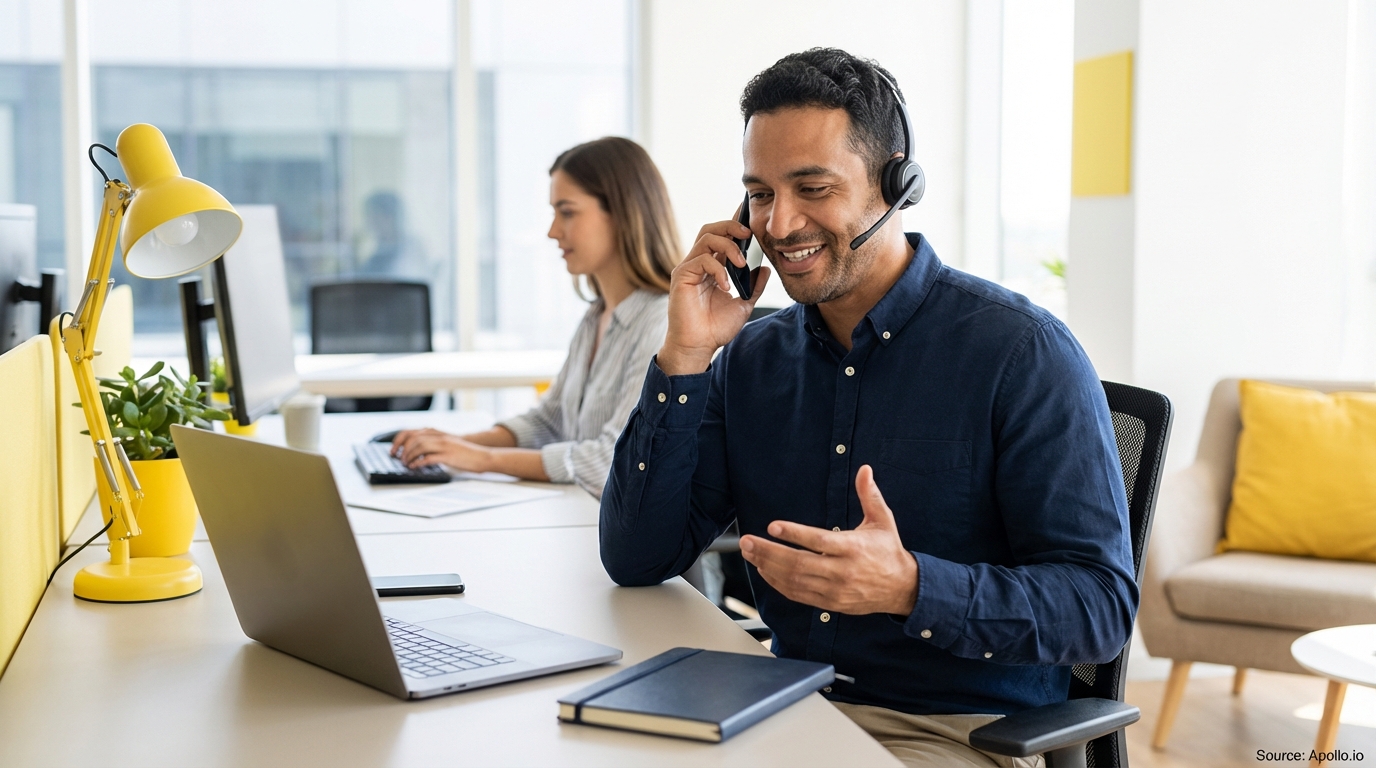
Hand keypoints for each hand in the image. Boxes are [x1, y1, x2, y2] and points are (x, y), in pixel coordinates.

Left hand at [389, 428, 491, 472]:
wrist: (483, 456)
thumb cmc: (465, 453)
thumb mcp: (448, 444)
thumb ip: (434, 444)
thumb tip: (417, 452)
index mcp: (437, 433)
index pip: (412, 432)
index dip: (399, 440)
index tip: (393, 450)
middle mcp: (439, 437)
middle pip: (413, 438)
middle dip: (401, 449)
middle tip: (397, 458)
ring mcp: (444, 445)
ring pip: (419, 447)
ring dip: (409, 456)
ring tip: (406, 464)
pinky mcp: (448, 456)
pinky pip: (429, 458)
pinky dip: (419, 463)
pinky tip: (415, 467)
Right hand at [657, 216, 771, 375]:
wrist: (698, 346)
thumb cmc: (715, 328)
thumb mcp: (743, 304)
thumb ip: (754, 286)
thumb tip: (765, 268)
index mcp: (711, 268)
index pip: (722, 238)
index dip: (734, 226)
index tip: (751, 221)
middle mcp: (698, 264)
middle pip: (710, 229)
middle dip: (731, 226)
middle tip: (749, 234)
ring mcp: (688, 268)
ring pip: (706, 238)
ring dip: (728, 246)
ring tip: (741, 263)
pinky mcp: (681, 276)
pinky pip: (701, 260)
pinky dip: (718, 269)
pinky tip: (726, 286)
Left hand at [739, 465, 918, 615]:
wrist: (902, 589)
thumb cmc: (889, 551)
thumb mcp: (883, 520)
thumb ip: (869, 495)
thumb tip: (864, 469)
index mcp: (854, 548)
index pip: (819, 541)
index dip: (795, 534)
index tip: (773, 526)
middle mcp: (842, 571)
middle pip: (799, 563)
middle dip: (769, 552)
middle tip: (747, 541)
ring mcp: (834, 590)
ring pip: (795, 580)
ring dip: (768, 566)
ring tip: (749, 553)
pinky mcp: (830, 603)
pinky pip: (798, 595)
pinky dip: (778, 583)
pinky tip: (765, 570)